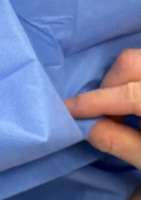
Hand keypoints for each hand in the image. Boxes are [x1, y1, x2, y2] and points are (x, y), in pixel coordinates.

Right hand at [66, 50, 140, 167]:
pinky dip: (131, 78)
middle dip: (108, 86)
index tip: (66, 110)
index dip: (93, 102)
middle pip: (129, 63)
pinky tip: (134, 102)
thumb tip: (83, 125)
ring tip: (124, 110)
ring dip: (120, 81)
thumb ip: (116, 141)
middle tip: (108, 114)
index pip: (129, 94)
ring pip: (136, 59)